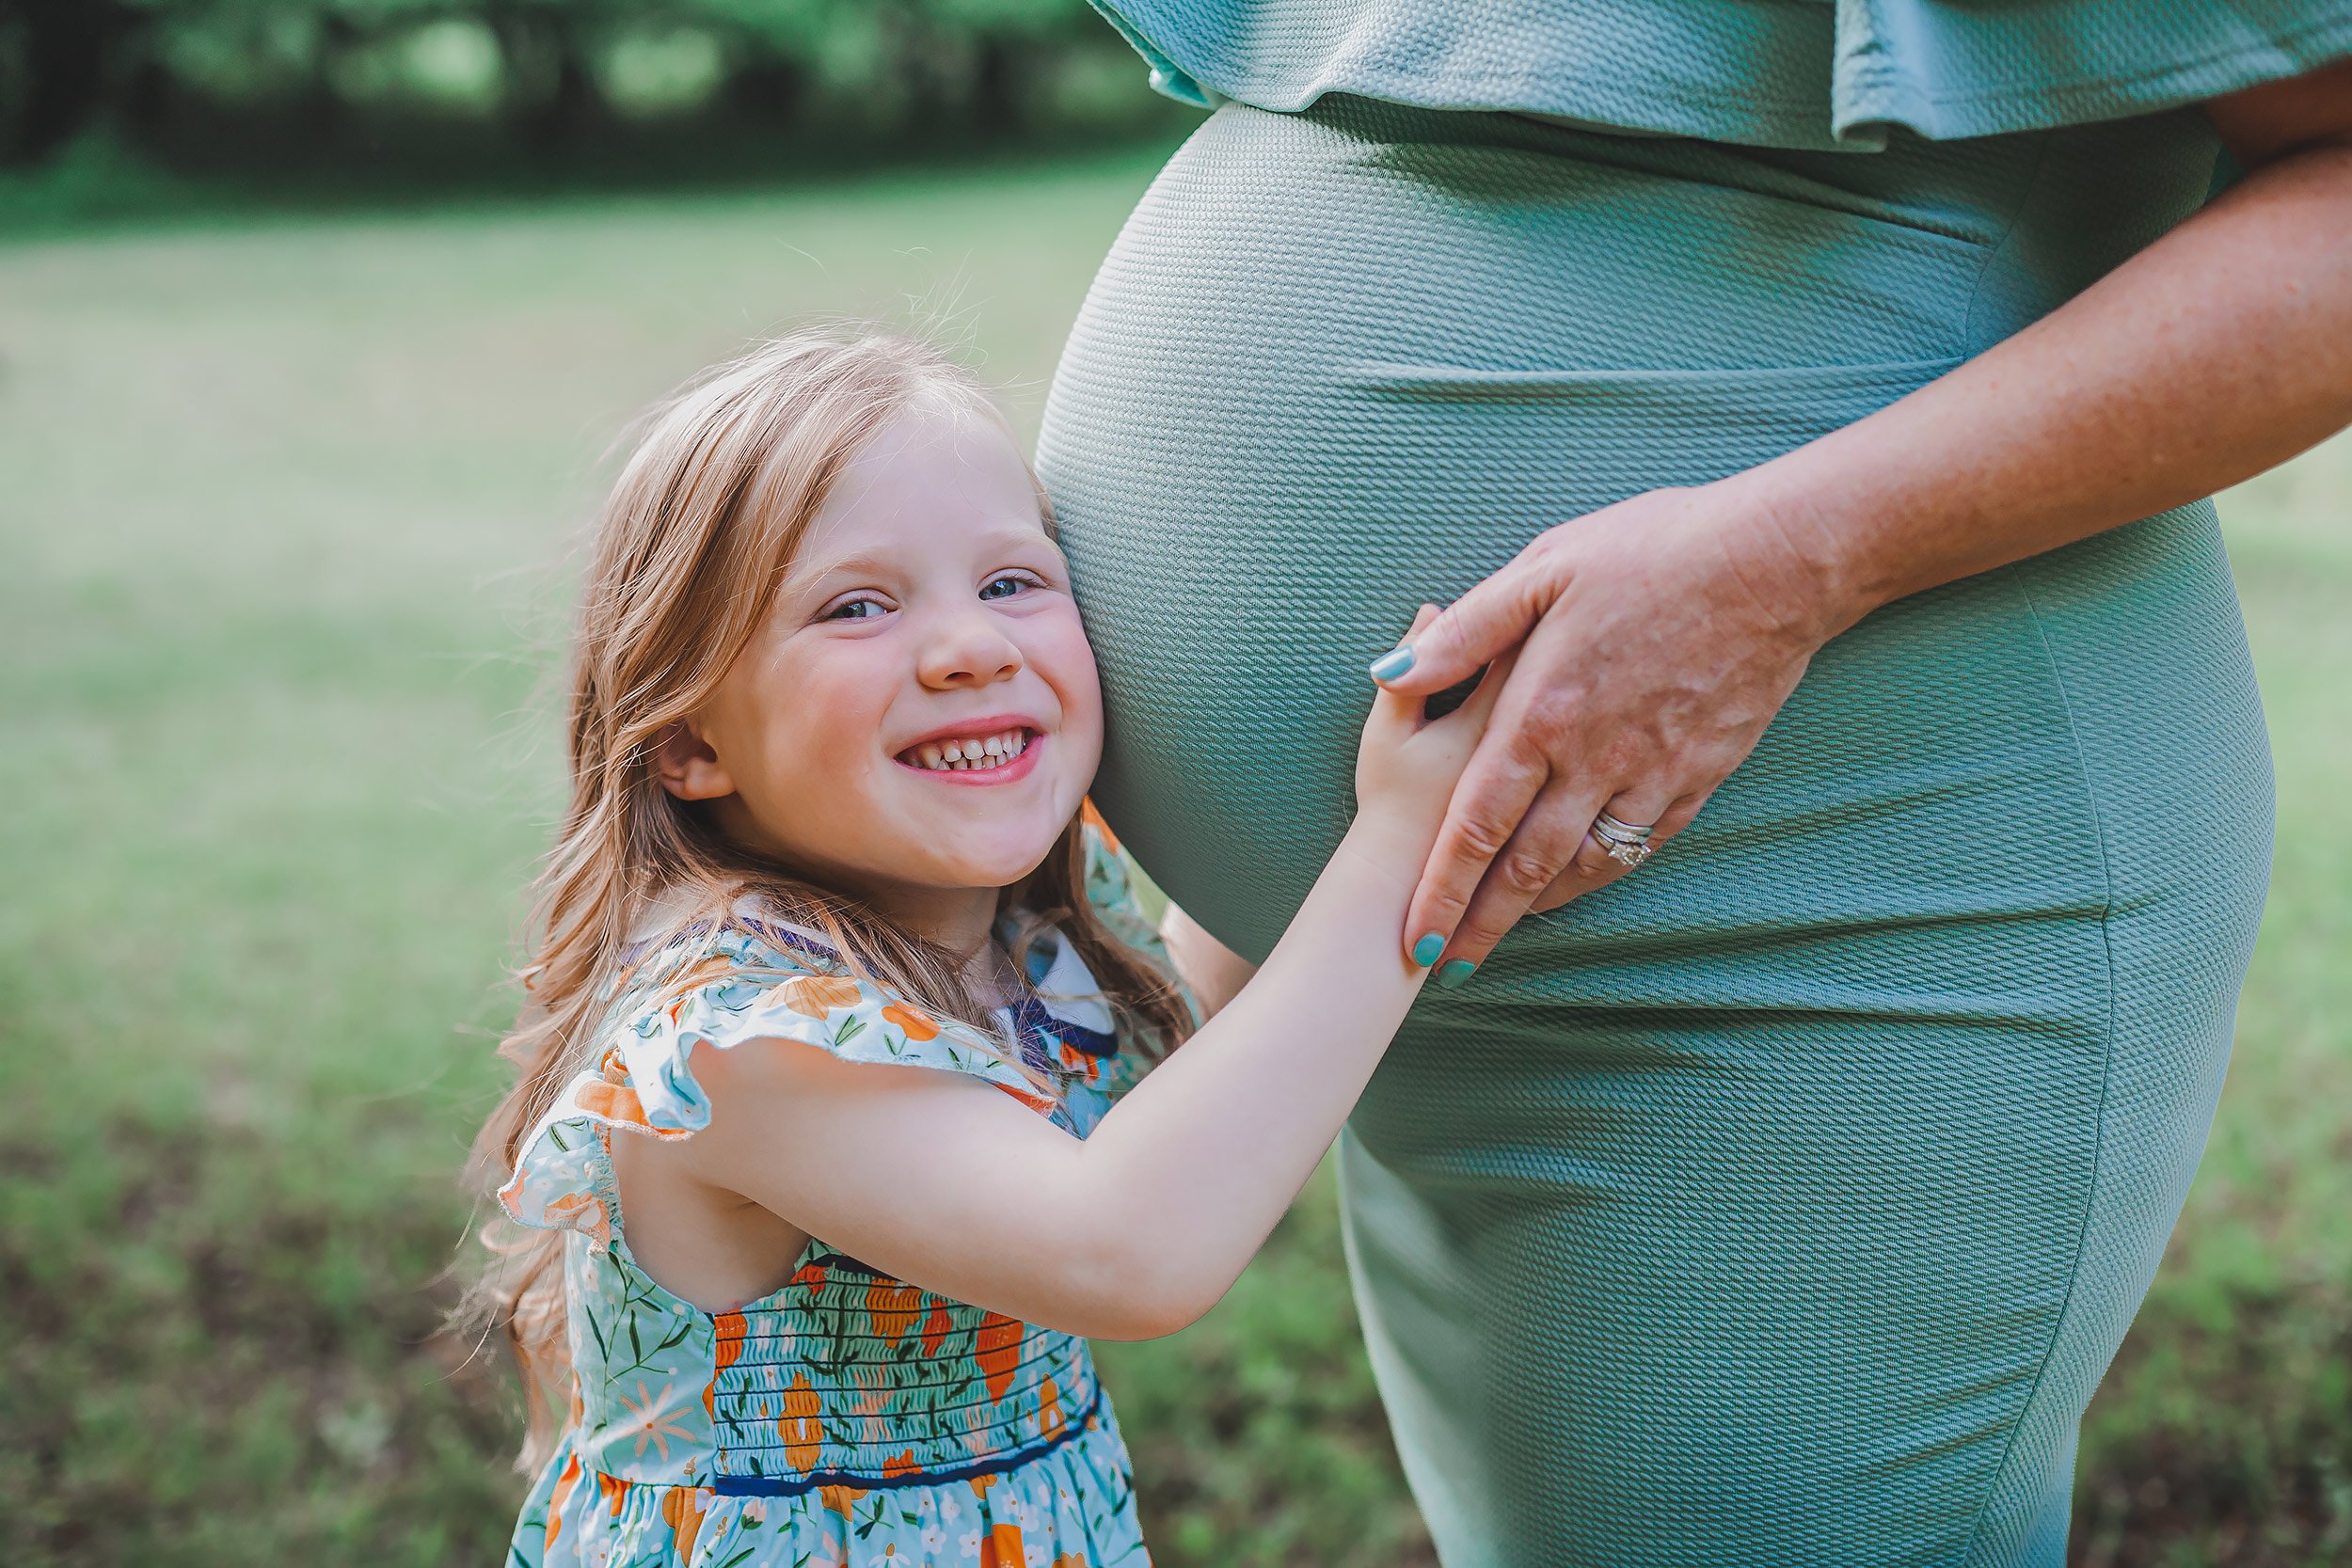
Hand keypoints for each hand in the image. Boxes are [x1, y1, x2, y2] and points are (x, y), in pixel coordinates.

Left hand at [1371, 482, 1846, 980]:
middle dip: (1480, 923)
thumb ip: (1466, 633)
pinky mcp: (1700, 775)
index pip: (1476, 825)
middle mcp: (1594, 759)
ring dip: (1536, 908)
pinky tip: (1576, 884)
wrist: (1774, 562)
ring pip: (1584, 866)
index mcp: (1542, 714)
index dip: (1442, 888)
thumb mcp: (1542, 570)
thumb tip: (1392, 672)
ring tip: (1497, 934)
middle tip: (1444, 966)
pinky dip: (1599, 875)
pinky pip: (1640, 844)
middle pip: (1525, 867)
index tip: (1414, 936)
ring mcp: (1652, 773)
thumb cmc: (1651, 552)